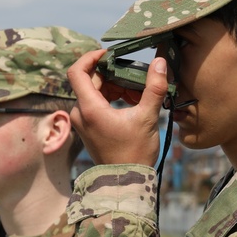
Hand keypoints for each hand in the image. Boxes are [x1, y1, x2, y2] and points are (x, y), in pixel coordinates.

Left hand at [66, 48, 169, 166]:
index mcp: (89, 109)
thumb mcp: (147, 118)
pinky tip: (132, 102)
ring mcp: (83, 122)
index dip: (90, 57)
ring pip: (94, 93)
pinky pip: (96, 105)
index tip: (108, 54)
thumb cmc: (135, 153)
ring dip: (115, 87)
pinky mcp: (88, 129)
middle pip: (91, 82)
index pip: (77, 72)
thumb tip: (160, 62)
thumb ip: (154, 87)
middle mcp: (80, 114)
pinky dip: (112, 98)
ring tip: (138, 93)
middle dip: (113, 75)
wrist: (125, 182)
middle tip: (136, 78)